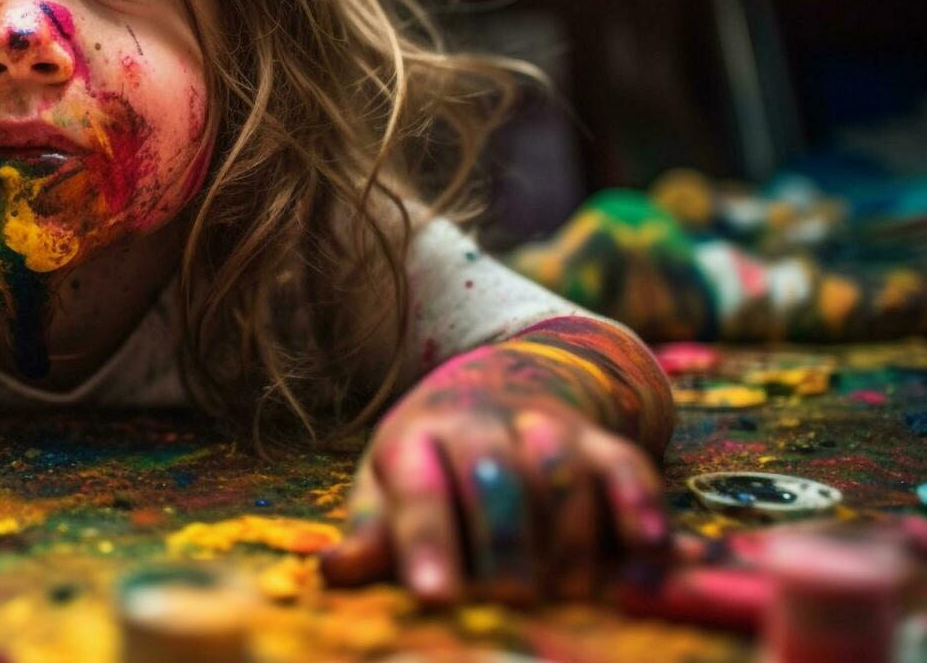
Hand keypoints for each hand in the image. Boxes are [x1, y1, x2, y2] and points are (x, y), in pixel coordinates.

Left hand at [319, 398, 668, 604]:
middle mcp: (480, 424)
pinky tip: (648, 548)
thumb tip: (333, 572)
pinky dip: (640, 505)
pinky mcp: (601, 440)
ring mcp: (545, 426)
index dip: (425, 542)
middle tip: (509, 601)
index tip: (435, 597)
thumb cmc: (433, 463)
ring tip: (570, 594)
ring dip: (569, 536)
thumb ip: (374, 535)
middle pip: (496, 478)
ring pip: (562, 470)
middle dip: (504, 544)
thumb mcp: (390, 489)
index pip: (419, 489)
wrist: (505, 379)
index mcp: (415, 439)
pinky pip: (626, 465)